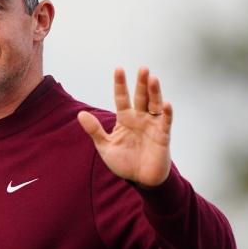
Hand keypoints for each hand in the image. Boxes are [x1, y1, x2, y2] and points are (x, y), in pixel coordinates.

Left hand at [77, 67, 172, 186]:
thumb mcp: (105, 146)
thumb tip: (80, 114)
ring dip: (155, 92)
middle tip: (143, 68)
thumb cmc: (124, 162)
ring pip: (154, 105)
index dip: (120, 84)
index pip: (122, 98)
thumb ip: (94, 130)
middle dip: (141, 83)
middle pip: (141, 97)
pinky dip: (167, 113)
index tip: (118, 69)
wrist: (140, 180)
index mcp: (125, 119)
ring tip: (153, 79)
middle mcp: (140, 118)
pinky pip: (165, 122)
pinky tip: (166, 103)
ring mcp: (152, 126)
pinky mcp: (163, 136)